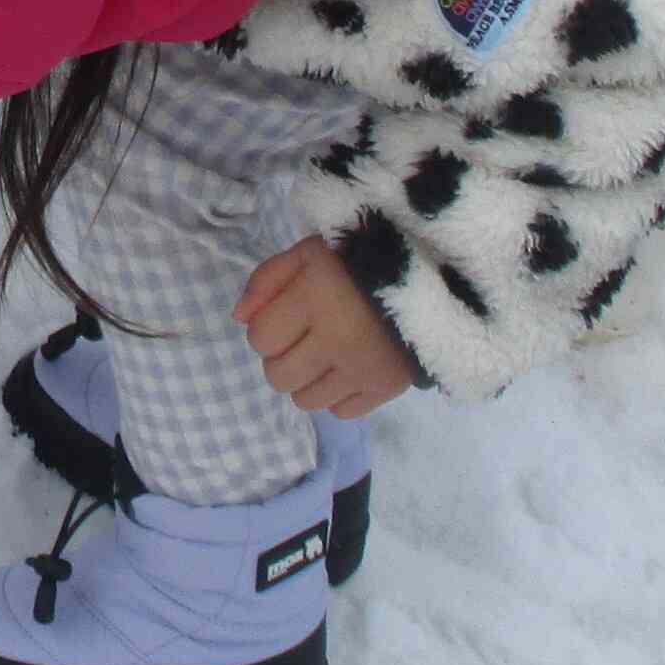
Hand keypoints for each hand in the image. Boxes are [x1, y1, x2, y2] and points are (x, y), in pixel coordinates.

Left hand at [236, 235, 418, 418]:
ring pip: (306, 401)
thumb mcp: (308, 252)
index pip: (260, 339)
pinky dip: (338, 394)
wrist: (426, 276)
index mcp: (314, 299)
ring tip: (326, 354)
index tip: (287, 315)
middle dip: (282, 358)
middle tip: (304, 338)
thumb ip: (267, 279)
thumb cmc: (357, 258)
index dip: (266, 328)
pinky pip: (340, 412)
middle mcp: (336, 340)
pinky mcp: (386, 388)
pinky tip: (347, 367)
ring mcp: (362, 369)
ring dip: (307, 379)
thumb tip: (238, 318)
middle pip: (278, 377)